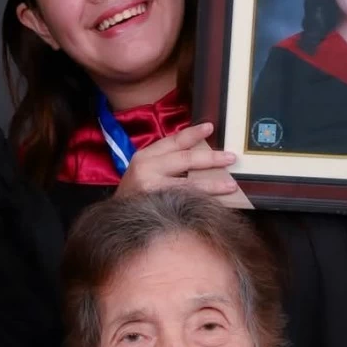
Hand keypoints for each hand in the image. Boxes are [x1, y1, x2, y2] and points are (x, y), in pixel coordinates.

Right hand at [115, 124, 238, 198]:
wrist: (116, 219)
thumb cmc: (136, 192)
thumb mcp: (145, 169)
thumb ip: (166, 159)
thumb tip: (201, 153)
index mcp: (145, 156)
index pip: (173, 141)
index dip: (193, 134)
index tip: (210, 127)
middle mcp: (146, 170)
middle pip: (184, 160)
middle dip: (210, 158)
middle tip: (230, 158)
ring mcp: (151, 191)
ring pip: (188, 185)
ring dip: (212, 184)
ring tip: (231, 184)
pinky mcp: (156, 208)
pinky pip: (185, 203)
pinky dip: (202, 202)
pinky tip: (216, 203)